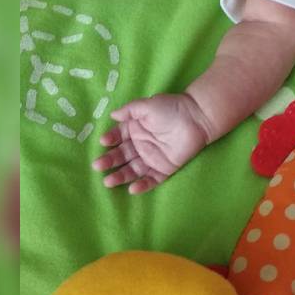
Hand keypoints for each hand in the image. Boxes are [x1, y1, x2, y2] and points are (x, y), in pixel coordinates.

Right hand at [93, 93, 212, 193]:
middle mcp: (141, 145)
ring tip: (108, 182)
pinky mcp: (165, 168)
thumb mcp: (147, 105)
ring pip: (133, 170)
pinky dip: (143, 185)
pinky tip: (132, 189)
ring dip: (120, 176)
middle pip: (122, 156)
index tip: (104, 142)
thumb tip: (112, 115)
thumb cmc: (171, 108)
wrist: (197, 117)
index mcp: (135, 129)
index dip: (110, 140)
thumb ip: (129, 110)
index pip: (118, 137)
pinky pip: (152, 179)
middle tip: (97, 165)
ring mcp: (152, 158)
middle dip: (109, 161)